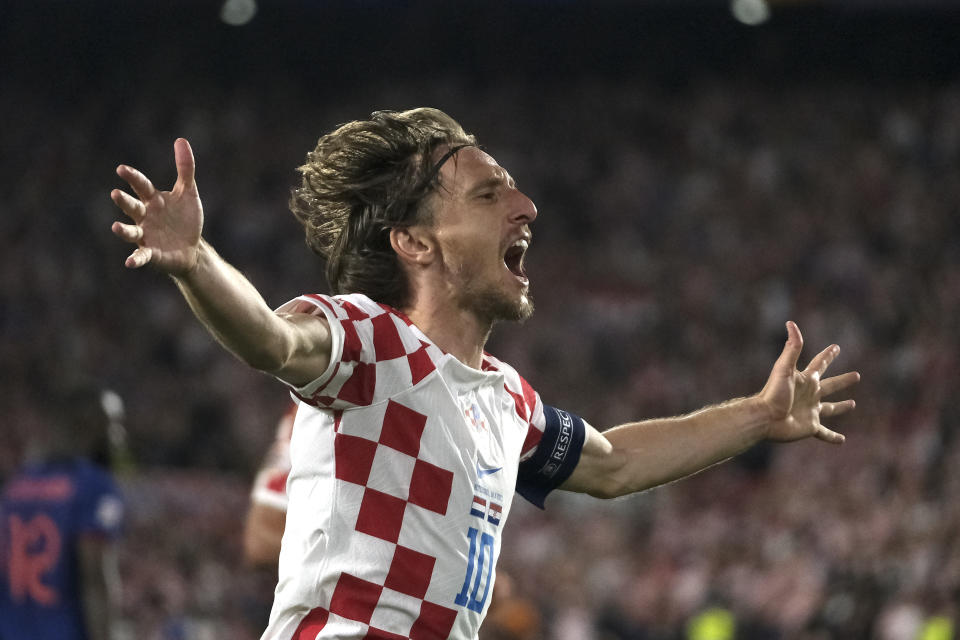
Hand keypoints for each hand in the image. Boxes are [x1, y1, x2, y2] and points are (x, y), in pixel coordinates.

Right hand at [110, 138, 202, 275]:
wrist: (192, 248)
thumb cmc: (185, 219)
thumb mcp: (188, 193)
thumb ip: (185, 168)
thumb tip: (181, 140)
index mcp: (152, 200)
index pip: (141, 186)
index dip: (132, 178)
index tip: (122, 169)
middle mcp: (144, 217)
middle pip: (132, 207)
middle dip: (124, 201)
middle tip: (116, 194)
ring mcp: (146, 236)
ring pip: (131, 231)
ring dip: (123, 230)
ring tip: (116, 227)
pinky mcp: (151, 254)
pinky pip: (141, 256)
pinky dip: (135, 259)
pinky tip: (130, 262)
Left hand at [758, 321, 859, 443]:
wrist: (764, 418)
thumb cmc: (773, 393)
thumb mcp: (784, 368)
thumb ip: (792, 347)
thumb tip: (791, 323)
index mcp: (805, 380)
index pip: (819, 364)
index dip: (828, 355)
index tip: (836, 347)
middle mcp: (810, 395)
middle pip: (830, 385)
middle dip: (843, 380)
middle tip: (857, 375)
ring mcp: (811, 411)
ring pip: (831, 408)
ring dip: (841, 406)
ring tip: (853, 404)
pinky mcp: (810, 427)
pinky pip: (825, 433)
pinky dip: (833, 437)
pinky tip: (842, 441)